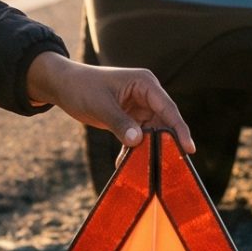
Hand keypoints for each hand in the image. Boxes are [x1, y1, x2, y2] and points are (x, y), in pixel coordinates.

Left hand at [26, 51, 194, 153]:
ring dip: (147, 149)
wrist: (63, 86)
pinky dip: (133, 149)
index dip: (179, 129)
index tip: (189, 149)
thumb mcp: (100, 106)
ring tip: (140, 167)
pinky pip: (139, 136)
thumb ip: (120, 123)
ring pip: (152, 132)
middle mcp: (147, 94)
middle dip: (164, 143)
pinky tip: (124, 163)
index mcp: (145, 83)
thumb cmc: (81, 88)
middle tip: (168, 167)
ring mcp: (140, 106)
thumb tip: (138, 141)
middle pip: (164, 122)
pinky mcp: (130, 117)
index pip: (168, 108)